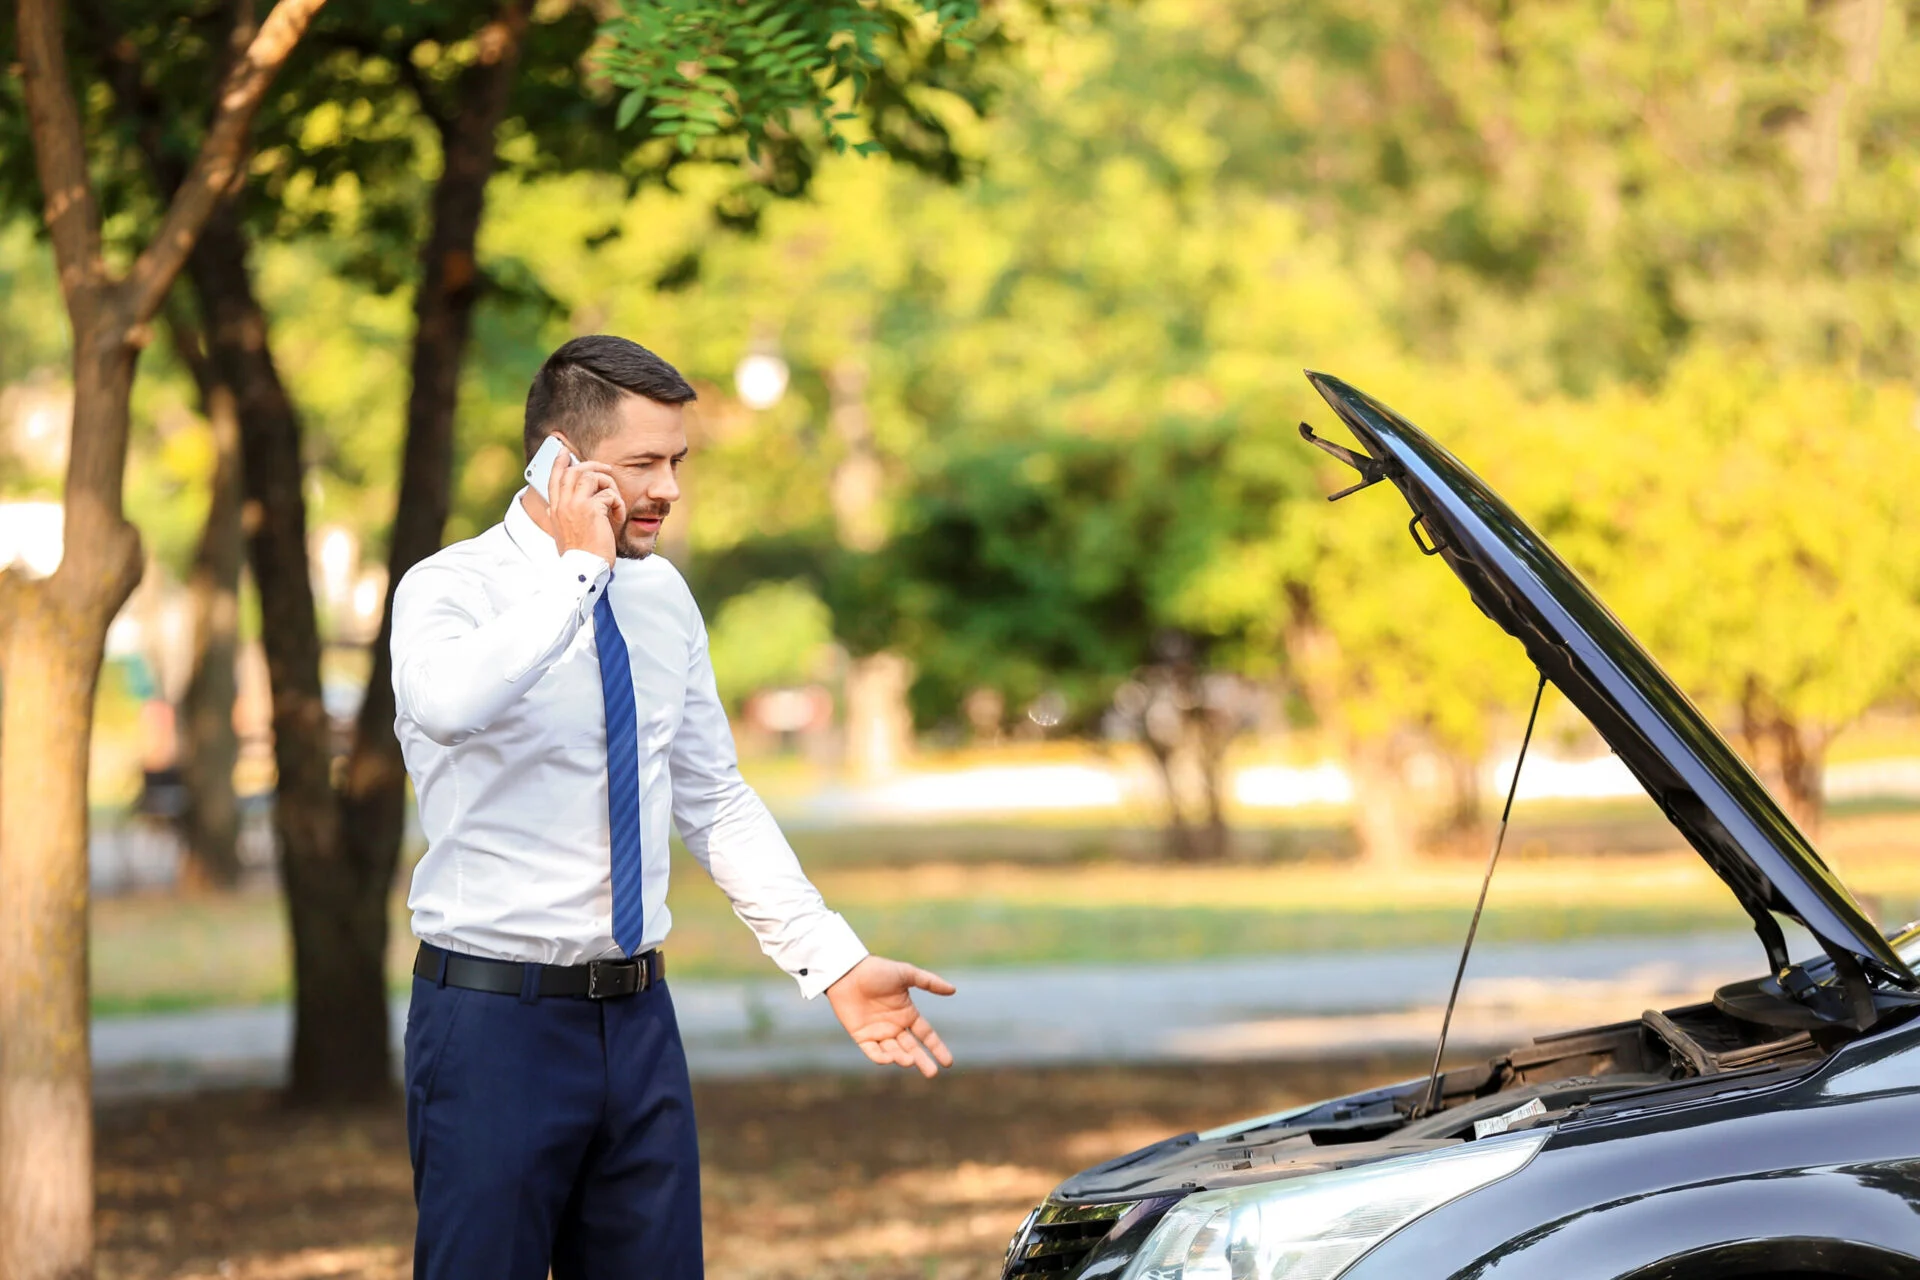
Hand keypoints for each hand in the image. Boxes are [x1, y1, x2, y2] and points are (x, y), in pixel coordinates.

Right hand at [547, 450, 624, 565]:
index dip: (558, 461)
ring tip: (614, 502)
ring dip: (609, 486)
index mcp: (555, 509)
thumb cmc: (578, 554)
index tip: (563, 449)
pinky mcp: (592, 509)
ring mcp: (576, 505)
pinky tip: (618, 518)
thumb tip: (550, 507)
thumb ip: (559, 516)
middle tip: (607, 469)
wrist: (582, 569)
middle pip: (574, 470)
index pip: (553, 478)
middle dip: (592, 465)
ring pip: (592, 476)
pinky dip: (618, 504)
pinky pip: (609, 494)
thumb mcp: (562, 531)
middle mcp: (562, 503)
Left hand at [825, 955, 955, 1077]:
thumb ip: (929, 982)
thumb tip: (953, 990)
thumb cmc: (877, 970)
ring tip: (910, 1061)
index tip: (948, 1063)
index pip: (926, 1035)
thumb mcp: (907, 973)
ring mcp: (878, 1032)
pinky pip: (873, 1052)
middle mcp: (895, 1026)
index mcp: (907, 1013)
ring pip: (894, 1052)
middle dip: (923, 1061)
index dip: (937, 1048)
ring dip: (903, 1058)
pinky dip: (882, 1057)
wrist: (848, 971)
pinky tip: (891, 1058)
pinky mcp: (861, 1036)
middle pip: (912, 1049)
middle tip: (932, 1074)